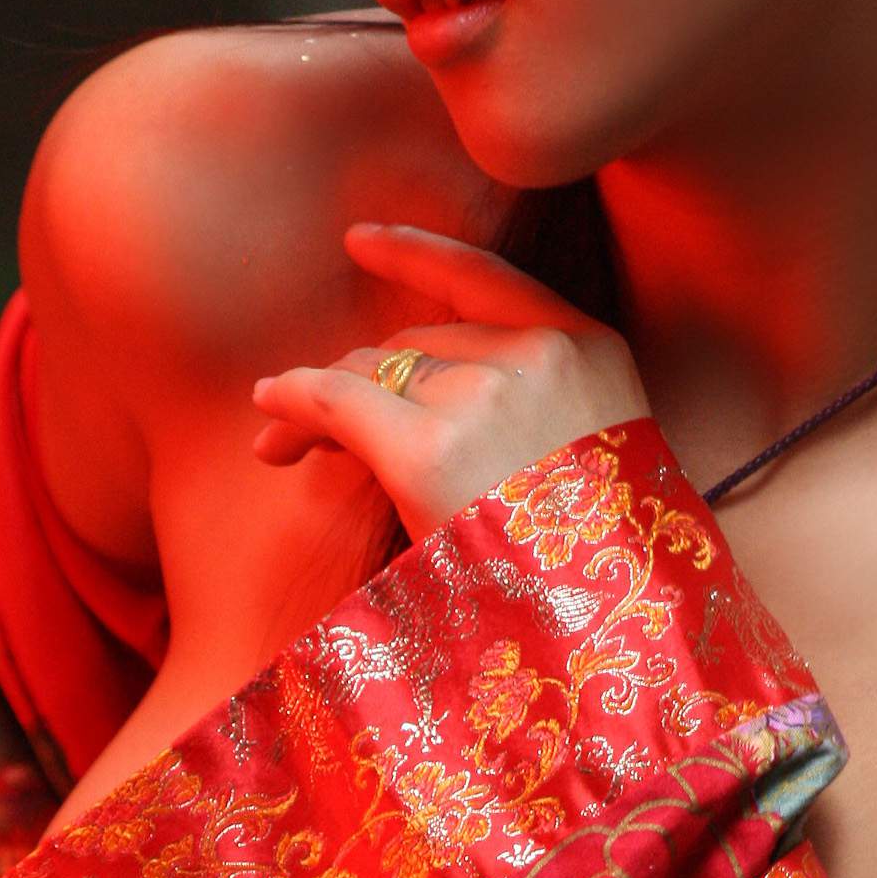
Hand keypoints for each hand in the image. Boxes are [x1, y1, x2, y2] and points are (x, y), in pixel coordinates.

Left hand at [249, 220, 648, 539]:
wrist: (607, 636)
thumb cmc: (595, 575)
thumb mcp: (587, 464)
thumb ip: (532, 412)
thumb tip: (408, 398)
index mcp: (594, 353)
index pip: (488, 278)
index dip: (416, 255)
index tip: (359, 241)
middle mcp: (542, 357)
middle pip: (418, 341)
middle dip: (356, 375)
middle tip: (301, 424)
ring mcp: (489, 397)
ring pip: (375, 372)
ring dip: (321, 404)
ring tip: (280, 445)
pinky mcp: (432, 450)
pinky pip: (337, 402)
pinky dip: (294, 403)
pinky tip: (269, 414)